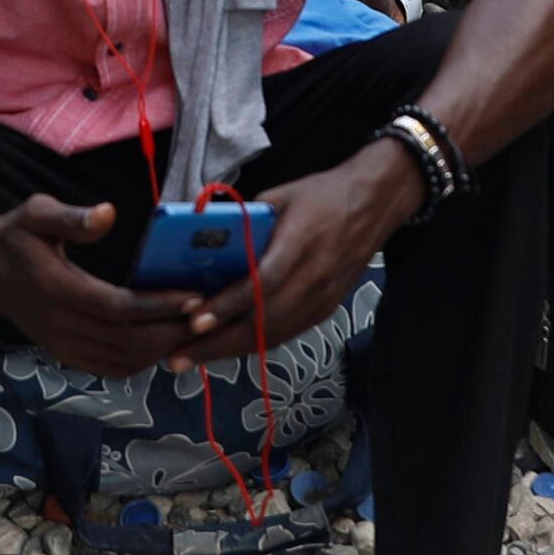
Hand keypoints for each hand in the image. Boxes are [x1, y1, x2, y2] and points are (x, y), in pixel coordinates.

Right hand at [0, 197, 198, 378]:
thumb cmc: (15, 235)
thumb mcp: (37, 213)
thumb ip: (73, 217)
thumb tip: (109, 214)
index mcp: (58, 290)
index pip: (120, 308)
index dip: (160, 306)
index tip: (197, 298)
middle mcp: (61, 326)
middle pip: (129, 342)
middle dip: (173, 333)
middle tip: (209, 316)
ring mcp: (62, 345)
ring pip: (124, 361)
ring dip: (162, 349)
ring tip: (193, 329)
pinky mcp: (65, 354)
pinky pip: (111, 368)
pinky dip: (142, 360)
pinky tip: (162, 341)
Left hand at [175, 146, 411, 359]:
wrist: (374, 203)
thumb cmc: (322, 195)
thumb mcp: (280, 196)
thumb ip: (244, 221)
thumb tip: (200, 240)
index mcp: (302, 241)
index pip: (263, 283)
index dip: (228, 306)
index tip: (195, 321)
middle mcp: (316, 275)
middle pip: (264, 320)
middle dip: (218, 343)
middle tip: (179, 356)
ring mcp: (324, 297)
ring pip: (274, 334)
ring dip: (231, 351)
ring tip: (193, 359)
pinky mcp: (327, 308)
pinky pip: (287, 333)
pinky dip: (255, 345)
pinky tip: (227, 349)